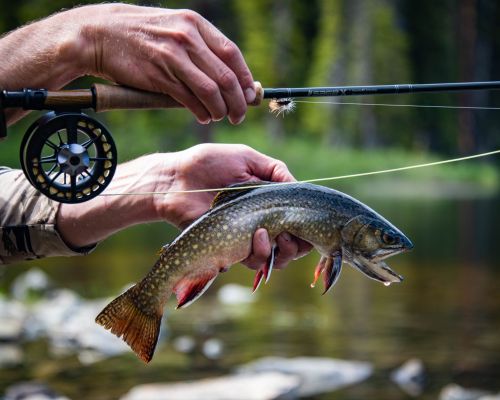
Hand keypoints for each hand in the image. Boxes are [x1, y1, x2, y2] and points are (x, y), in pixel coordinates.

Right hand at [1, 4, 254, 124]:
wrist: (99, 35)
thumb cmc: (140, 37)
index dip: (245, 78)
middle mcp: (188, 37)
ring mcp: (173, 56)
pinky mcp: (159, 75)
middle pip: (226, 76)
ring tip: (221, 117)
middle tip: (240, 115)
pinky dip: (201, 112)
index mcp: (195, 24)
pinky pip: (189, 99)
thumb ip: (199, 49)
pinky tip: (204, 117)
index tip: (250, 95)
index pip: (233, 54)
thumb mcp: (173, 30)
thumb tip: (226, 78)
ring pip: (211, 90)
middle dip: (238, 101)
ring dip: (221, 110)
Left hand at [154, 144, 312, 268]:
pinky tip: (257, 236)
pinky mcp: (227, 249)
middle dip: (298, 246)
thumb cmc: (210, 164)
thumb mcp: (247, 159)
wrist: (176, 178)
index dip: (307, 228)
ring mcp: (244, 238)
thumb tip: (301, 187)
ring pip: (273, 260)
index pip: (296, 223)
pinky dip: (259, 254)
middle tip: (291, 234)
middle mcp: (259, 223)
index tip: (309, 224)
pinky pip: (249, 261)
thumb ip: (276, 171)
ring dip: (281, 252)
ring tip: (272, 234)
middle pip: (290, 247)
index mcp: (267, 203)